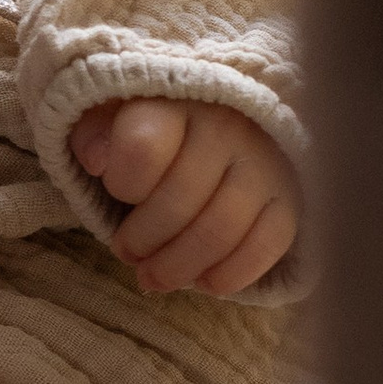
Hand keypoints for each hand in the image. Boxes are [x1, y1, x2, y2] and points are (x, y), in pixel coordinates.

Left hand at [69, 99, 297, 295]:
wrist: (231, 123)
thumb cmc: (160, 127)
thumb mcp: (114, 117)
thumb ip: (93, 133)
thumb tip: (96, 160)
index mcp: (176, 102)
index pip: (143, 147)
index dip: (124, 183)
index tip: (118, 192)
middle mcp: (226, 127)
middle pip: (182, 198)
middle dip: (145, 240)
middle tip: (128, 255)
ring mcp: (264, 164)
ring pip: (221, 228)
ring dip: (180, 266)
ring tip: (155, 277)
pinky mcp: (289, 197)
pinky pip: (267, 244)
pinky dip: (232, 273)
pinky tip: (205, 281)